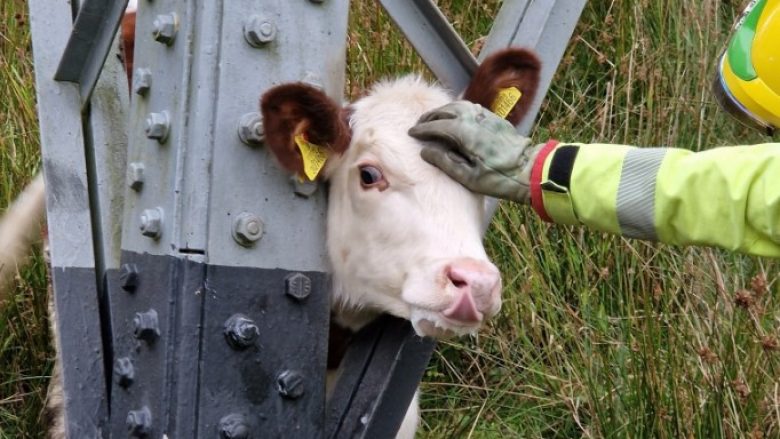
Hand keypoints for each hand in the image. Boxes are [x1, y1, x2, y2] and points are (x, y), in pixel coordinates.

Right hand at [408, 101, 541, 202]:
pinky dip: (458, 109)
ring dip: (443, 110)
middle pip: (445, 111)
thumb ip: (444, 161)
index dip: (421, 129)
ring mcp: (485, 116)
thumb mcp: (467, 177)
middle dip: (430, 117)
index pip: (435, 126)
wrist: (530, 169)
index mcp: (463, 132)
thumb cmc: (498, 178)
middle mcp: (473, 118)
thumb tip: (425, 151)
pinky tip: (456, 116)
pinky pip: (471, 108)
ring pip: (458, 105)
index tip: (411, 133)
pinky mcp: (494, 118)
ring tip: (434, 118)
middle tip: (419, 124)